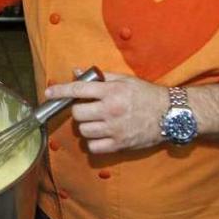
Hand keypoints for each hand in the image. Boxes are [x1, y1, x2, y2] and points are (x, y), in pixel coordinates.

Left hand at [44, 71, 168, 152]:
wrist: (170, 114)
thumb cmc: (147, 95)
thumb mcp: (125, 80)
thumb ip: (100, 77)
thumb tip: (77, 71)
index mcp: (111, 92)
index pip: (78, 90)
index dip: (60, 91)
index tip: (49, 93)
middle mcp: (110, 110)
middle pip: (77, 114)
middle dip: (78, 111)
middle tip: (87, 109)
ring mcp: (114, 129)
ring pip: (84, 131)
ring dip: (86, 127)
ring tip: (97, 122)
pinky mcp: (119, 145)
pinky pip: (93, 147)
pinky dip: (93, 142)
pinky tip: (101, 135)